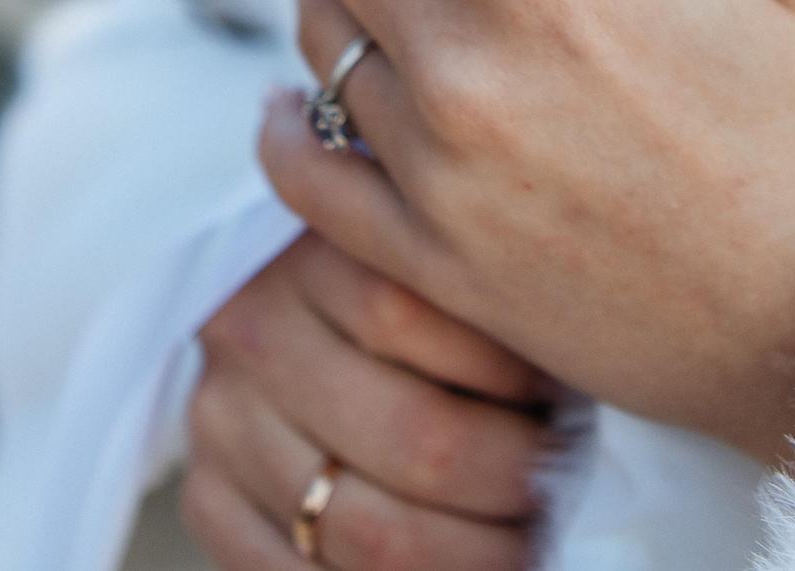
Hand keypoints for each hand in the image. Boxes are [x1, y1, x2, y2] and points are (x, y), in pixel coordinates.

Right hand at [184, 233, 550, 570]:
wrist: (286, 322)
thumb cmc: (407, 297)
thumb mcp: (431, 259)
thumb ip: (482, 289)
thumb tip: (588, 366)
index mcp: (313, 255)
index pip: (416, 318)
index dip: (516, 374)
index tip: (576, 395)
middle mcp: (253, 334)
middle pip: (416, 440)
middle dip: (514, 483)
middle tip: (566, 488)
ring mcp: (218, 424)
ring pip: (370, 533)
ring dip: (473, 556)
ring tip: (528, 541)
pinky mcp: (207, 500)